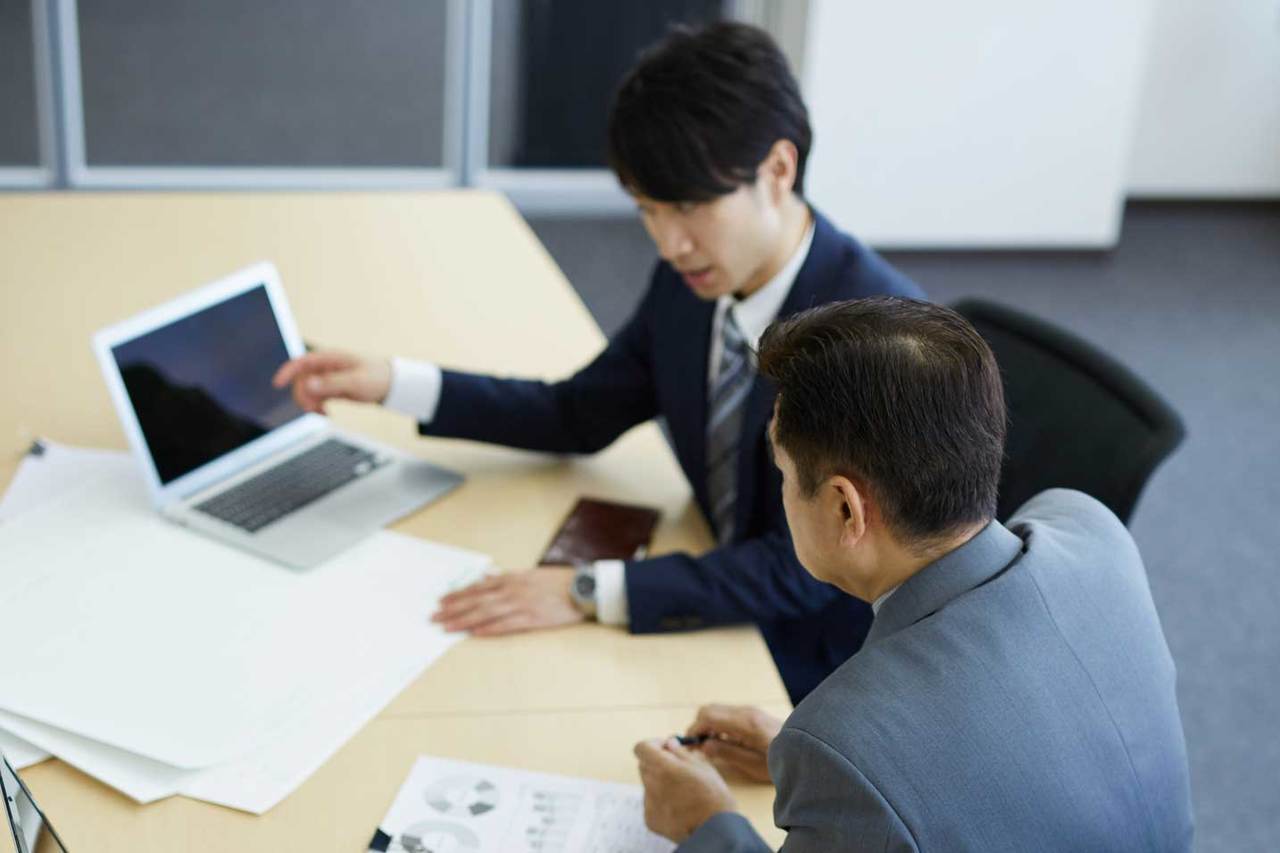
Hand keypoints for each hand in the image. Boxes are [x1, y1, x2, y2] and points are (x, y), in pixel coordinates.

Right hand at [271, 350, 391, 413]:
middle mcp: (324, 367)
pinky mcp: (329, 388)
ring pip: (305, 391)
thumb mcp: (356, 381)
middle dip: (303, 396)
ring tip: (324, 413)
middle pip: (300, 381)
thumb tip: (308, 385)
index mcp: (329, 358)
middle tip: (314, 409)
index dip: (287, 372)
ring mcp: (326, 378)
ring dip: (309, 403)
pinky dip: (316, 407)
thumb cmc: (376, 376)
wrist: (389, 384)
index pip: (301, 362)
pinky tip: (326, 414)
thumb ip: (332, 383)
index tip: (277, 384)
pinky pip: (314, 398)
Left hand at [431, 568, 583, 635]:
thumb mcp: (531, 574)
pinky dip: (488, 628)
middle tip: (435, 616)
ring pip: (486, 612)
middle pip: (477, 600)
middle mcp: (513, 590)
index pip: (478, 587)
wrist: (583, 588)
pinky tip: (474, 633)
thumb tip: (488, 577)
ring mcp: (522, 604)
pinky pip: (505, 625)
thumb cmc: (559, 582)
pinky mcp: (532, 619)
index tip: (442, 601)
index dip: (458, 594)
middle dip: (453, 608)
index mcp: (513, 578)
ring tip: (447, 626)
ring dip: (464, 620)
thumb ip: (508, 577)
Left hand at [634, 737, 737, 841]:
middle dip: (658, 763)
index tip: (666, 748)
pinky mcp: (650, 820)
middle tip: (678, 769)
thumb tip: (670, 743)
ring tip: (682, 792)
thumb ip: (681, 752)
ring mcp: (649, 803)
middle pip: (645, 765)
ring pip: (649, 784)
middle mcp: (651, 784)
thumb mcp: (703, 766)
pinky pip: (651, 803)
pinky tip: (679, 807)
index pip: (642, 748)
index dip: (653, 745)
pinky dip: (661, 801)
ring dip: (660, 782)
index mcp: (663, 767)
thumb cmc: (714, 796)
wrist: (716, 831)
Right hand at [685, 704, 783, 782]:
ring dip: (708, 725)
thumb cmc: (781, 762)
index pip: (708, 716)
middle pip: (709, 709)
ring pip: (718, 710)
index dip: (694, 729)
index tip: (690, 746)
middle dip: (698, 726)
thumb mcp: (753, 764)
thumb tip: (704, 745)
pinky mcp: (754, 714)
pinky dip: (718, 724)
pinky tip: (723, 741)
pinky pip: (728, 714)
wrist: (806, 752)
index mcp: (745, 723)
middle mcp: (746, 711)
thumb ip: (727, 753)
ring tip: (709, 746)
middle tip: (697, 747)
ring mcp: (750, 710)